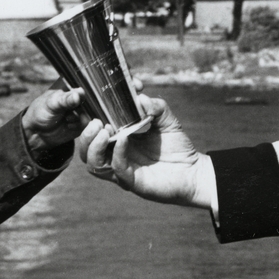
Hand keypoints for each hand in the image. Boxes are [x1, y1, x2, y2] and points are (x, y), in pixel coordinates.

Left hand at [21, 85, 89, 150]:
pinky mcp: (82, 124)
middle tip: (69, 113)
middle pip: (91, 101)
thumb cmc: (40, 112)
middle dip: (82, 108)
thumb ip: (65, 99)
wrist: (36, 132)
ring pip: (91, 113)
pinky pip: (89, 125)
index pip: (85, 87)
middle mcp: (78, 99)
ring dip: (80, 118)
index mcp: (70, 89)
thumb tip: (79, 93)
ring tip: (67, 119)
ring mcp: (81, 112)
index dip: (85, 94)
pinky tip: (68, 126)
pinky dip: (80, 126)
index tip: (78, 101)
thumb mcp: (51, 103)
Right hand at [77, 94, 214, 208]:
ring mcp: (122, 170)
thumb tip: (141, 96)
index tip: (91, 106)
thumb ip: (156, 106)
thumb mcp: (166, 119)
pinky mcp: (132, 181)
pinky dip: (118, 153)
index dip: (88, 121)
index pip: (93, 133)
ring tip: (104, 130)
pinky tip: (124, 139)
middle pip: (86, 151)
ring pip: (94, 164)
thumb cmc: (176, 146)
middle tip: (95, 122)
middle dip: (85, 136)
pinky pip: (117, 168)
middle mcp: (115, 156)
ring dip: (94, 146)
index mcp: (118, 141)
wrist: (193, 170)